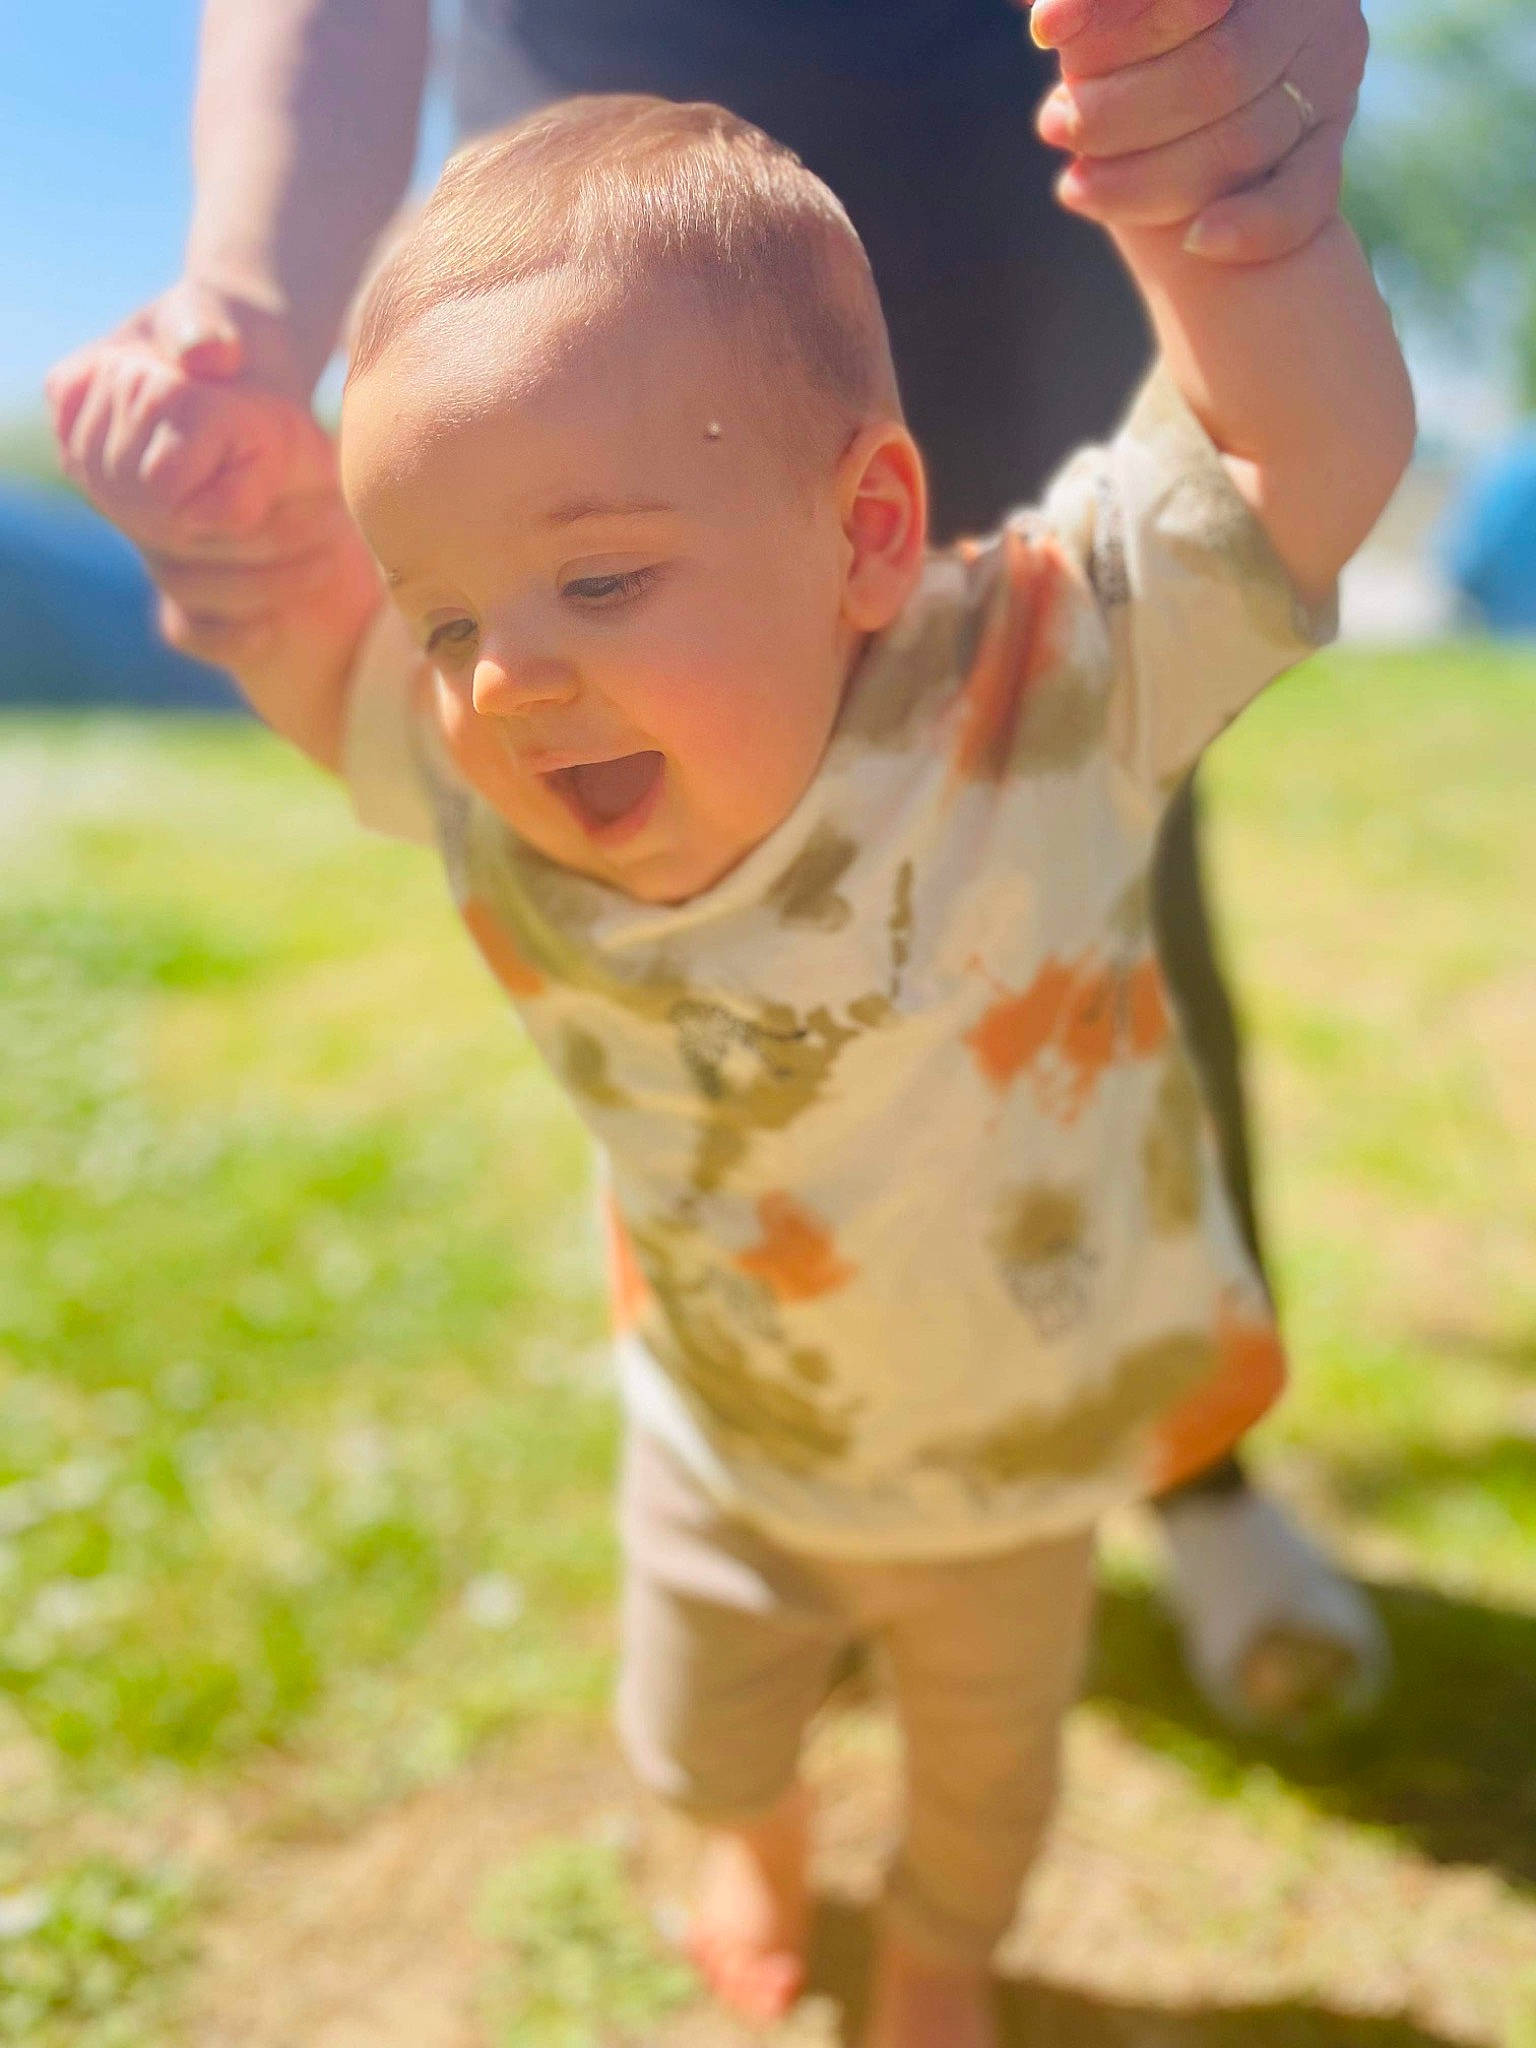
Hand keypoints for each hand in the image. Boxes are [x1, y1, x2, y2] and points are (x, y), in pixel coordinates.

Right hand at [45, 328, 379, 764]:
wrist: (249, 380)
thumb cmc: (227, 341)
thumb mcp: (212, 317)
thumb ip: (201, 326)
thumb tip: (212, 356)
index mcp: (93, 424)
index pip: (154, 479)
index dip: (217, 476)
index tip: (282, 452)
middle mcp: (107, 486)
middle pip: (174, 540)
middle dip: (261, 536)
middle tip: (333, 516)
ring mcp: (143, 537)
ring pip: (188, 583)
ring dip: (267, 580)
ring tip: (333, 555)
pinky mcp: (181, 580)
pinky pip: (187, 628)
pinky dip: (230, 635)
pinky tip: (275, 627)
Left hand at [1027, 0, 1366, 260]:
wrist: (1194, 103)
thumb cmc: (1132, 31)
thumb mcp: (1114, 12)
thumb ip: (1096, 4)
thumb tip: (1049, 19)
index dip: (1117, 15)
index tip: (1047, 32)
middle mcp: (1306, 8)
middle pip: (1218, 71)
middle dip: (1120, 112)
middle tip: (1056, 126)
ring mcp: (1327, 77)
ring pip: (1244, 143)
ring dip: (1147, 179)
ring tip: (1076, 186)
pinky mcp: (1327, 148)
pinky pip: (1301, 198)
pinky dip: (1251, 227)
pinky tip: (1195, 241)